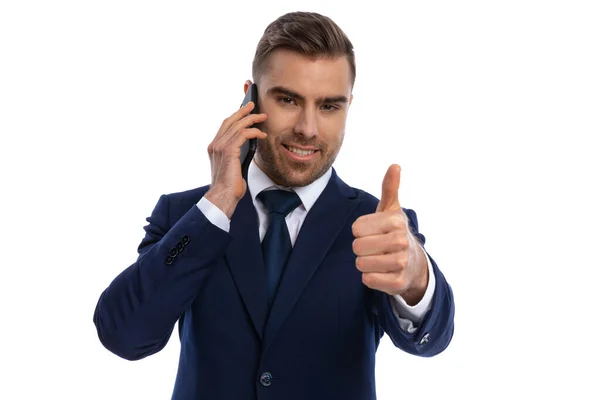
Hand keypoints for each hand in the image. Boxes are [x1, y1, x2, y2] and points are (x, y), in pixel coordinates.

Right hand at [205, 101, 267, 217]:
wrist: (223, 196)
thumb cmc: (229, 186)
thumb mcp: (233, 166)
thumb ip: (237, 154)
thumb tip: (248, 146)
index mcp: (214, 147)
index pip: (225, 126)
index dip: (235, 116)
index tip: (244, 110)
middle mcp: (215, 145)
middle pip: (230, 121)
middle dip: (242, 111)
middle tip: (253, 105)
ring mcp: (220, 147)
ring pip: (237, 125)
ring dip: (252, 119)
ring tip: (262, 117)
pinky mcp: (228, 151)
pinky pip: (243, 134)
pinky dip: (254, 132)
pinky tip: (261, 134)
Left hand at [352, 164, 427, 304]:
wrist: (413, 264)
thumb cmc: (394, 232)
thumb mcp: (391, 210)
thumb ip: (389, 188)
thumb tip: (395, 165)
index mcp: (396, 221)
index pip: (356, 229)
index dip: (360, 232)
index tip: (373, 232)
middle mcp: (401, 240)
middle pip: (357, 247)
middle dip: (361, 248)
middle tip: (375, 247)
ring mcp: (401, 262)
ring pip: (361, 264)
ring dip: (365, 263)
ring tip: (378, 259)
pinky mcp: (398, 282)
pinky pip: (368, 280)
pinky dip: (370, 278)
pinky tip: (382, 272)